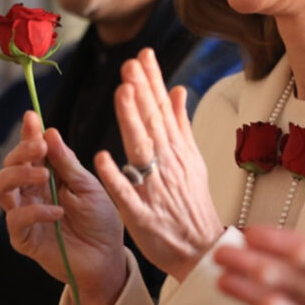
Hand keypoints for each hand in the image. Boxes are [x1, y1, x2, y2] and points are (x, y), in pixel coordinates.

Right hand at [0, 111, 125, 304]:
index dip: (28, 133)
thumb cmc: (101, 221)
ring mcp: (25, 214)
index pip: (31, 151)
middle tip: (40, 146)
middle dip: (21, 150)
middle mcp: (32, 192)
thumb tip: (50, 132)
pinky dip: (36, 211)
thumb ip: (67, 163)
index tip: (31, 117)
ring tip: (44, 175)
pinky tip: (58, 211)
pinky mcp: (24, 238)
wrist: (108, 258)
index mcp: (48, 176)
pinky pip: (15, 219)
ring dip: (19, 174)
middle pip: (8, 165)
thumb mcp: (89, 186)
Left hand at [94, 48, 222, 281]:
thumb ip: (182, 125)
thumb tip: (179, 90)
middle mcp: (168, 164)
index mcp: (178, 151)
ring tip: (122, 94)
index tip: (143, 54)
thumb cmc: (193, 205)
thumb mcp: (193, 161)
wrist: (201, 250)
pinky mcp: (143, 215)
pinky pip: (127, 193)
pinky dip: (116, 176)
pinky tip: (103, 156)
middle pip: (153, 123)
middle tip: (131, 64)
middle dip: (142, 92)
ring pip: (142, 150)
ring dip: (132, 122)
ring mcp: (156, 188)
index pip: (164, 109)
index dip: (153, 82)